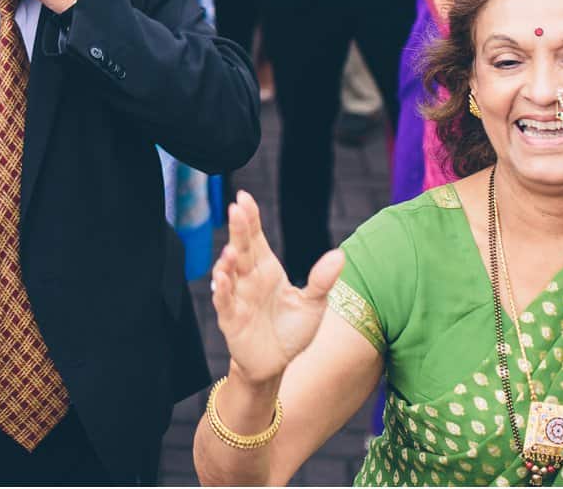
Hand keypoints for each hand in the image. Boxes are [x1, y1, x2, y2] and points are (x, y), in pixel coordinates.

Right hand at [212, 189, 344, 385]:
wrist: (278, 364)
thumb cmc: (292, 330)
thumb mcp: (313, 304)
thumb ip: (322, 280)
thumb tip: (339, 255)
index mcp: (267, 269)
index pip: (256, 237)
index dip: (250, 218)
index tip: (244, 197)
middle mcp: (249, 279)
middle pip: (241, 248)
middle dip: (238, 229)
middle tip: (236, 209)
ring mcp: (238, 297)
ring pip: (228, 273)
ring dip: (227, 260)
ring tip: (232, 250)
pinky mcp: (231, 319)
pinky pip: (224, 302)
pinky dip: (222, 290)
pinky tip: (224, 278)